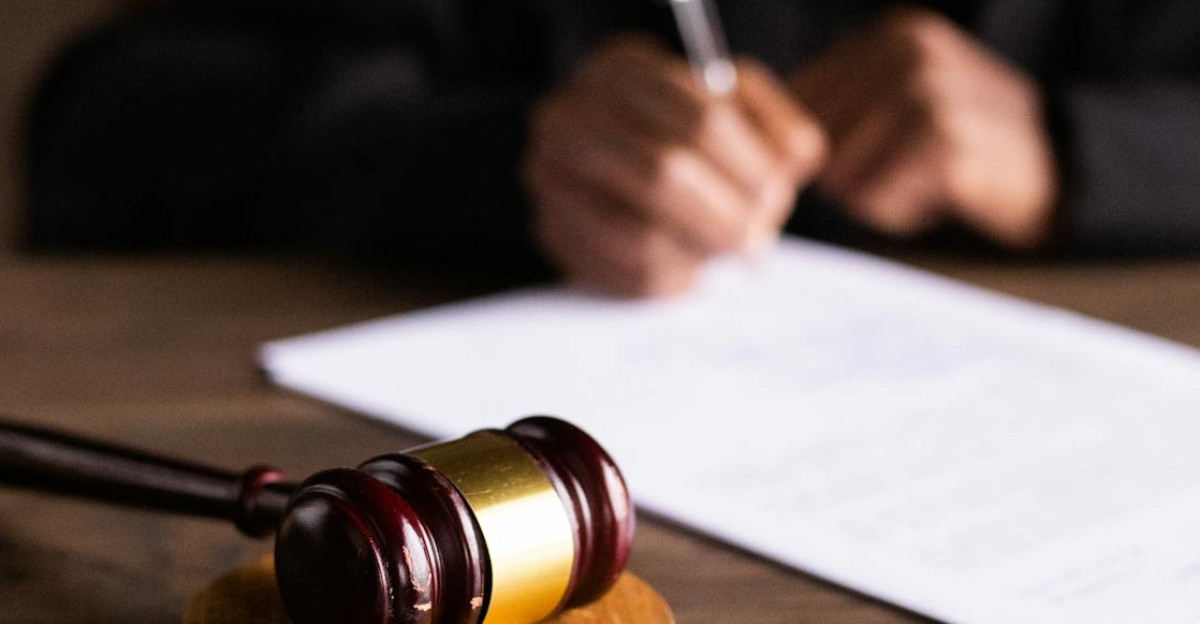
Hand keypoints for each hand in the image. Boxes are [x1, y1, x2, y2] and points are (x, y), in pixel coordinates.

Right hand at [524, 36, 825, 296]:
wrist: (614, 156)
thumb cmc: (688, 132)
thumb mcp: (740, 108)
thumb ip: (776, 129)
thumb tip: (785, 173)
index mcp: (622, 70)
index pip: (701, 120)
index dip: (749, 169)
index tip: (775, 199)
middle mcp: (571, 116)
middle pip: (663, 174)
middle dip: (724, 218)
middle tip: (756, 244)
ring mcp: (550, 176)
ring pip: (638, 234)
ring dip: (697, 254)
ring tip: (723, 256)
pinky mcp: (551, 230)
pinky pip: (618, 273)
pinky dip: (668, 281)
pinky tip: (689, 270)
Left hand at [790, 8, 1057, 248]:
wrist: (1061, 170)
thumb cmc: (966, 145)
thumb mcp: (907, 99)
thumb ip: (842, 104)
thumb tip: (764, 142)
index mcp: (894, 34)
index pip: (800, 96)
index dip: (812, 145)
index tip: (855, 159)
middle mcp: (909, 52)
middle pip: (815, 141)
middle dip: (846, 173)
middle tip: (903, 171)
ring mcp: (929, 93)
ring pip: (841, 174)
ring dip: (873, 196)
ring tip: (922, 181)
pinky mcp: (944, 144)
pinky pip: (876, 200)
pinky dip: (899, 213)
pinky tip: (940, 196)